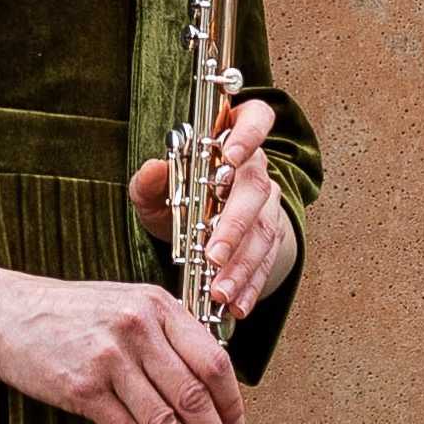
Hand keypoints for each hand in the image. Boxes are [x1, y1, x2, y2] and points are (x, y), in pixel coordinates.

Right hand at [0, 263, 250, 423]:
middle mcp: (139, 328)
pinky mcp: (82, 389)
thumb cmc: (66, 313)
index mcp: (157, 306)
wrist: (3, 314)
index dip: (232, 404)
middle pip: (195, 398)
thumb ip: (166, 335)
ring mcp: (110, 358)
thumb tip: (208, 386)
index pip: (213, 362)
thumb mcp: (125, 304)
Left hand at [128, 99, 299, 321]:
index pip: (254, 119)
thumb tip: (155, 168)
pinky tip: (237, 304)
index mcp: (231, 139)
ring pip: (264, 231)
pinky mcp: (273, 237)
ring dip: (242, 264)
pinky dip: (251, 285)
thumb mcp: (155, 190)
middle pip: (255, 189)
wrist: (202, 226)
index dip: (248, 133)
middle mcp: (256, 169)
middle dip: (234, 225)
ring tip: (220, 291)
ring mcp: (269, 204)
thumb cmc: (178, 198)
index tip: (231, 156)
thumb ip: (149, 181)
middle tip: (213, 255)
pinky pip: (267, 262)